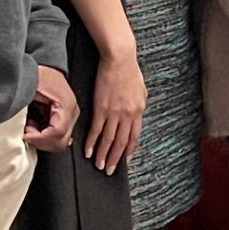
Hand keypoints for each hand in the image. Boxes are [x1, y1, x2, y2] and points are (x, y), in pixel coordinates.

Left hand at [25, 66, 77, 153]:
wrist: (46, 67)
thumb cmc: (39, 74)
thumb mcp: (29, 89)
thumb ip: (25, 108)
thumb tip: (21, 128)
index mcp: (66, 104)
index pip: (57, 132)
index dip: (39, 138)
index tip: (25, 134)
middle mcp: (72, 112)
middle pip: (61, 141)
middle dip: (41, 141)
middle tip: (27, 132)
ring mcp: (70, 116)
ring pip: (60, 142)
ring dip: (42, 140)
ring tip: (30, 128)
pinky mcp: (65, 118)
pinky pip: (58, 136)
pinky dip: (44, 136)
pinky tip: (34, 126)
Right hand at [84, 49, 145, 173]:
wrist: (120, 59)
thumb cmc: (129, 70)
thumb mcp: (141, 89)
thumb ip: (139, 103)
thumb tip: (137, 112)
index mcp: (138, 110)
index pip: (134, 136)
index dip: (129, 149)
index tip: (125, 159)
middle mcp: (128, 115)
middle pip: (122, 142)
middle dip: (115, 158)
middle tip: (109, 170)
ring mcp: (114, 113)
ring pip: (109, 140)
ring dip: (103, 154)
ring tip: (99, 165)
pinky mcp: (101, 109)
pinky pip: (96, 130)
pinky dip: (92, 142)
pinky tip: (87, 151)